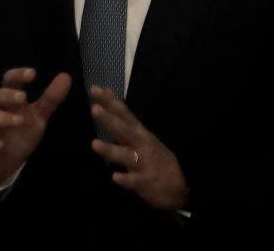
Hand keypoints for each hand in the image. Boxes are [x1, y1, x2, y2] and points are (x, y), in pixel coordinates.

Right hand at [0, 68, 71, 186]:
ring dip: (4, 119)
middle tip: (23, 97)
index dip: (19, 75)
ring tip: (20, 121)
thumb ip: (50, 98)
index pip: (10, 81)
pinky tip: (1, 145)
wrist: (4, 160)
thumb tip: (66, 76)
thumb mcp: (38, 115)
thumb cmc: (20, 132)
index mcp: (10, 99)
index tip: (33, 73)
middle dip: (9, 96)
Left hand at [90, 85, 188, 210]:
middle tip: (94, 109)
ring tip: (94, 144)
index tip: (95, 89)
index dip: (110, 101)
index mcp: (139, 132)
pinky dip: (126, 179)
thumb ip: (121, 114)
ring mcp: (144, 163)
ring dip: (110, 150)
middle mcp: (141, 144)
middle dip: (110, 120)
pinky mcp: (145, 182)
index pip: (123, 113)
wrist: (179, 184)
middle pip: (124, 130)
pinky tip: (115, 177)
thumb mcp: (140, 132)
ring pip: (126, 155)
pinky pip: (134, 181)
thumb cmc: (154, 155)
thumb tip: (106, 91)